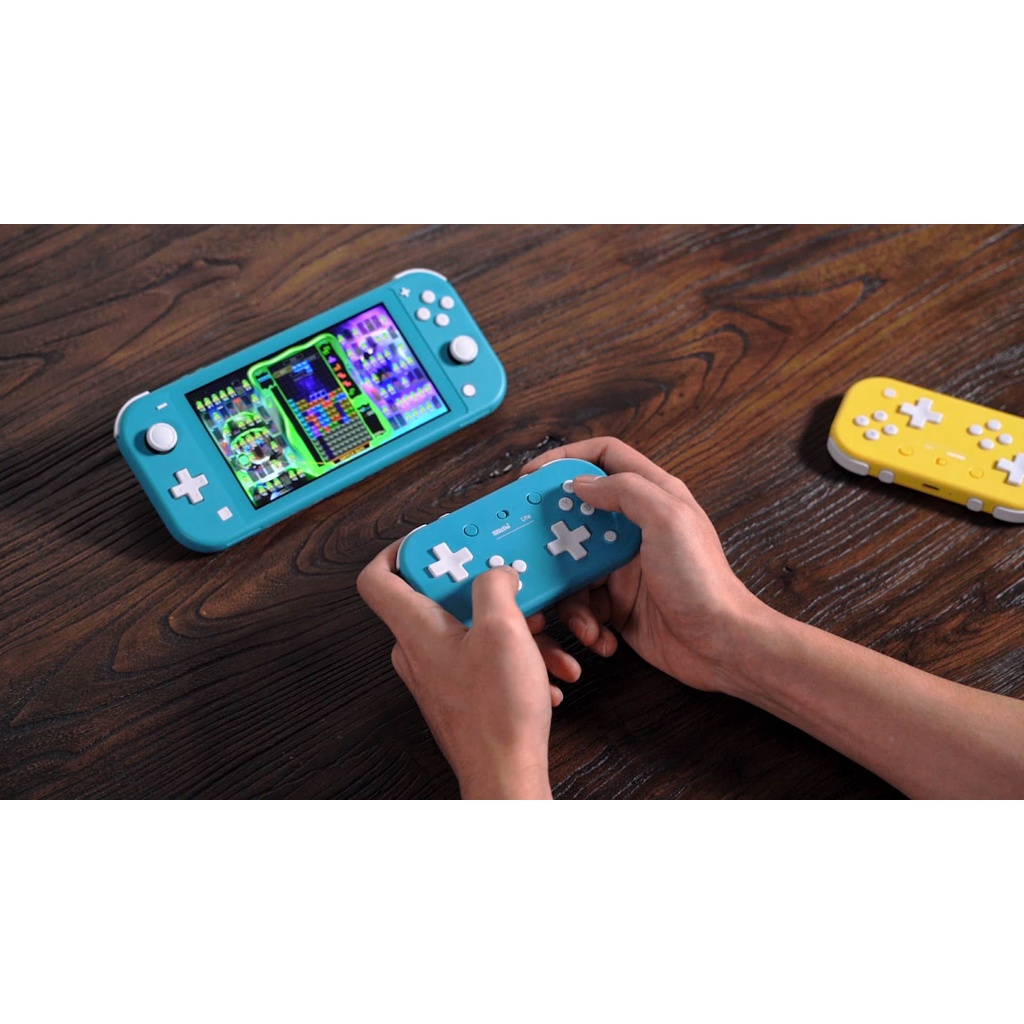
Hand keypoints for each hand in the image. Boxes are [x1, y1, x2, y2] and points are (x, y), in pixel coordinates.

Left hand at [357, 541, 582, 797]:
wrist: (506, 775)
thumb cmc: (497, 713)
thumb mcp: (503, 629)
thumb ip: (495, 585)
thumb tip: (496, 572)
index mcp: (415, 629)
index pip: (378, 577)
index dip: (399, 550)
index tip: (433, 539)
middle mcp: (419, 651)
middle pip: (441, 599)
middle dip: (489, 593)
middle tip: (516, 587)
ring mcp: (438, 674)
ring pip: (472, 630)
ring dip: (516, 630)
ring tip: (548, 643)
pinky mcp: (460, 694)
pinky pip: (484, 659)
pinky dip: (516, 659)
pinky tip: (548, 674)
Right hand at [520, 437, 764, 693]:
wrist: (720, 645)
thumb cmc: (701, 579)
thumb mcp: (667, 519)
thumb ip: (625, 491)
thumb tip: (581, 483)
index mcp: (653, 496)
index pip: (605, 456)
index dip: (567, 458)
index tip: (532, 476)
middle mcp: (635, 527)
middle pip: (578, 513)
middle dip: (552, 533)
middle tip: (528, 548)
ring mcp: (624, 566)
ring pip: (573, 564)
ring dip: (571, 595)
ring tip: (585, 618)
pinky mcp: (618, 603)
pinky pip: (583, 604)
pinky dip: (585, 622)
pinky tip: (601, 635)